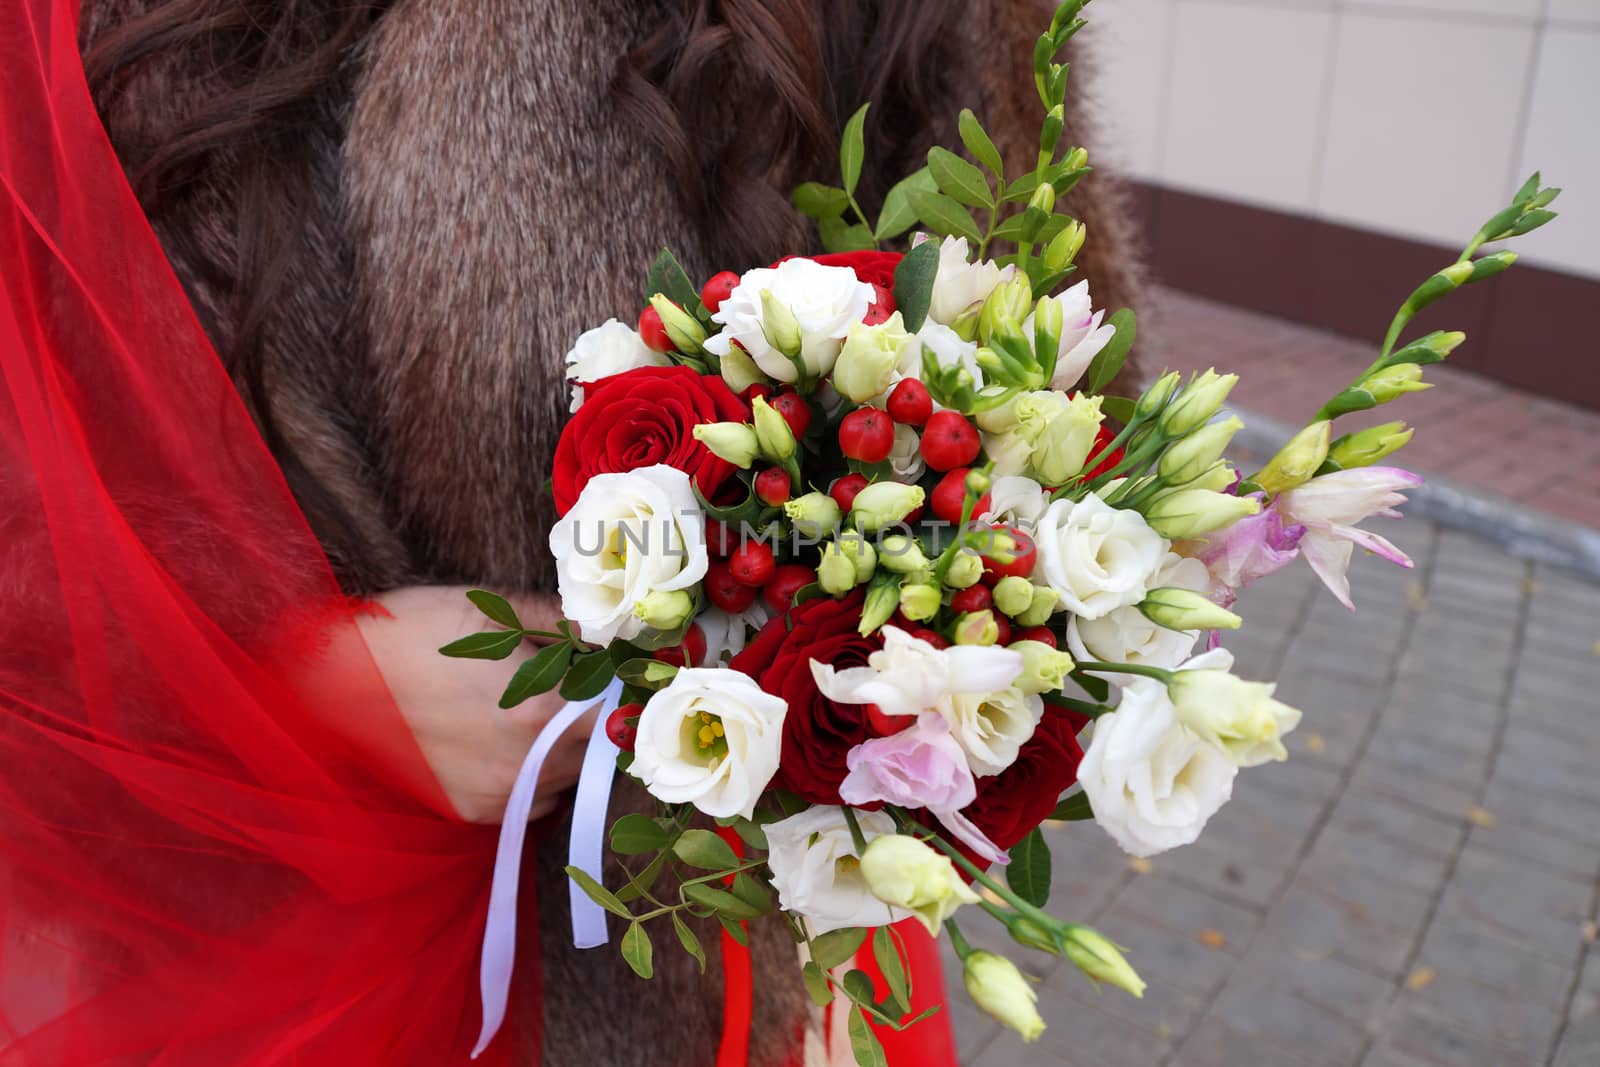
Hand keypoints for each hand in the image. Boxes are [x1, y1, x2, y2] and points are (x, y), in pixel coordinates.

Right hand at [356, 585, 597, 823]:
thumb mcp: (495, 611)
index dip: (620, 691)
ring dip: (566, 752)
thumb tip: (611, 629)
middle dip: (594, 721)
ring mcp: (497, 794)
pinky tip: (505, 743)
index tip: (614, 673)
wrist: (336, 674)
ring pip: (566, 780)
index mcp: (543, 709)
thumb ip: (564, 623)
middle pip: (596, 751)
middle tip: (572, 689)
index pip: (617, 713)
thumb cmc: (416, 630)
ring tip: (530, 714)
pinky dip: (531, 777)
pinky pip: (528, 802)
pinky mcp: (469, 811)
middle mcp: (527, 763)